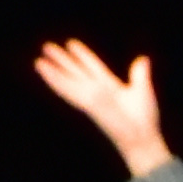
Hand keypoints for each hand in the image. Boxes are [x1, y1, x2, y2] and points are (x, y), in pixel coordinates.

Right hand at [31, 39, 170, 171]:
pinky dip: (56, 80)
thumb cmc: (144, 119)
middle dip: (62, 60)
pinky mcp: (88, 104)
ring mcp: (91, 97)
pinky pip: (69, 90)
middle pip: (76, 71)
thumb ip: (139, 74)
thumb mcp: (142, 89)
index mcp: (109, 86)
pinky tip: (45, 72)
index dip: (82, 55)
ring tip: (38, 61)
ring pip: (67, 81)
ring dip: (52, 71)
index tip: (71, 43)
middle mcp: (97, 90)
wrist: (143, 138)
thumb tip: (142, 58)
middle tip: (46, 46)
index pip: (92, 67)